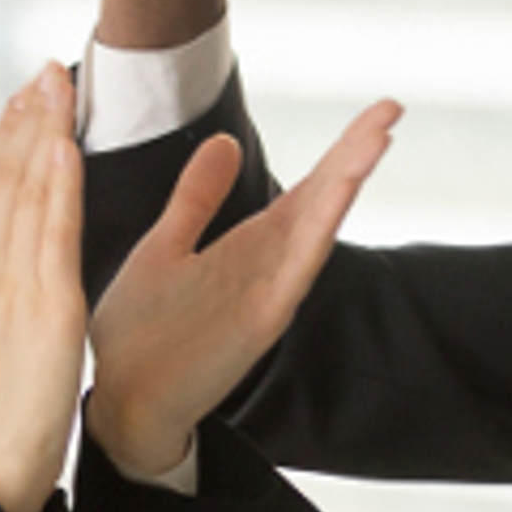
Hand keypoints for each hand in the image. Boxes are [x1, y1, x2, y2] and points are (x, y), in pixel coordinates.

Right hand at [0, 65, 91, 511]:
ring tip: (58, 88)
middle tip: (46, 70)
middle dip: (24, 120)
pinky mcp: (48, 308)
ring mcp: (12, 287)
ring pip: (27, 196)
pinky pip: (53, 236)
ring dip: (43, 136)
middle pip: (2, 180)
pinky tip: (64, 147)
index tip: (21, 95)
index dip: (1, 137)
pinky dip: (58, 189)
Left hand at [85, 101, 400, 478]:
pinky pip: (289, 277)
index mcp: (249, 247)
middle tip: (391, 109)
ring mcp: (266, 296)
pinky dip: (312, 241)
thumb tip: (225, 141)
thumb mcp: (166, 245)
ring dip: (343, 187)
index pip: (307, 188)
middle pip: (321, 201)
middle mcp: (266, 268)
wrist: (120, 403)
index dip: (341, 149)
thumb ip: (197, 197)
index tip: (380, 110)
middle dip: (355, 155)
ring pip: (314, 232)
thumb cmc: (141, 333)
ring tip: (374, 143)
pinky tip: (330, 208)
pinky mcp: (253, 327)